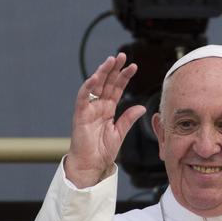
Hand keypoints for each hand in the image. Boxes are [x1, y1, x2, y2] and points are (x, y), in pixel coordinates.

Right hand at [64, 53, 145, 187]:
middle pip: (106, 83)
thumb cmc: (102, 151)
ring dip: (102, 72)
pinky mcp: (80, 115)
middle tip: (122, 55)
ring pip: (95, 86)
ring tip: (111, 61)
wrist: (91, 165)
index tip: (134, 67)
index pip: (116, 89)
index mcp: (107, 110)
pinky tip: (96, 77)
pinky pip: (83, 97)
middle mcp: (97, 106)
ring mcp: (88, 109)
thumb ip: (128, 119)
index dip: (124, 77)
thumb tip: (141, 107)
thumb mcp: (120, 133)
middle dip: (114, 69)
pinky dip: (88, 87)